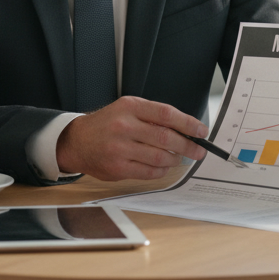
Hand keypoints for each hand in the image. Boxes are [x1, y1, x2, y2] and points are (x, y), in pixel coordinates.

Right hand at [55, 96, 207, 180]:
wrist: (77, 141)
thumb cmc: (107, 124)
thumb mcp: (126, 109)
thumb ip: (152, 116)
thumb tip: (185, 129)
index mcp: (129, 107)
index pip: (166, 114)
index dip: (188, 123)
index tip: (201, 131)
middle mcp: (124, 126)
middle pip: (165, 137)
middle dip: (187, 145)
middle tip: (198, 150)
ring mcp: (120, 148)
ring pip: (159, 156)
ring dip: (174, 158)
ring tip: (177, 157)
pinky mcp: (118, 168)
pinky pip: (149, 171)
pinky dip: (161, 169)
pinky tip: (162, 165)